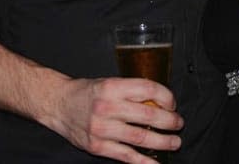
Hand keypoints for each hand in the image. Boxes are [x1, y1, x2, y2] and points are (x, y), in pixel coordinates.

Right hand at [49, 76, 182, 162]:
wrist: (60, 104)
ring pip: (140, 138)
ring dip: (162, 142)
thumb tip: (159, 102)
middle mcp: (108, 107)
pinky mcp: (97, 147)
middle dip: (169, 121)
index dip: (166, 97)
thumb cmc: (88, 92)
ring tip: (174, 142)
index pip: (148, 90)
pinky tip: (155, 162)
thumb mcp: (110, 82)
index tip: (172, 103)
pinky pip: (126, 156)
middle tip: (178, 123)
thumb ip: (132, 91)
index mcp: (113, 87)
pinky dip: (143, 161)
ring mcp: (102, 129)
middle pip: (148, 116)